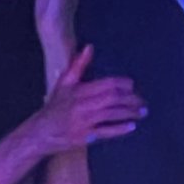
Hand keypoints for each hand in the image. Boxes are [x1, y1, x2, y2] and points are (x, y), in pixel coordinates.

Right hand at [30, 45, 146, 155]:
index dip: (122, 84)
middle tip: (142, 101)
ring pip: (112, 115)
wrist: (41, 132)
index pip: (106, 84)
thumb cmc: (55, 106)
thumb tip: (89, 47)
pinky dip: (120, 129)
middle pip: (112, 99)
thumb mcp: (64, 82)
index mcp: (79, 90)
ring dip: (129, 113)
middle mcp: (83, 105)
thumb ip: (78, 64)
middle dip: (130, 99)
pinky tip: (131, 126)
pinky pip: (106, 132)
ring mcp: (84, 122)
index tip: (132, 85)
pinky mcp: (85, 137)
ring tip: (142, 112)